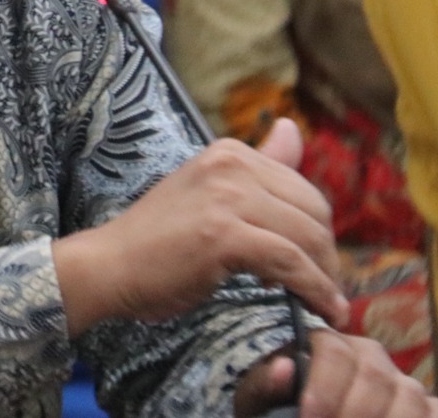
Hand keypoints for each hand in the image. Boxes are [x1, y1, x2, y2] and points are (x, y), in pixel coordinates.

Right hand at [53, 118, 347, 335]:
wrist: (109, 265)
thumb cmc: (157, 239)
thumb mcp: (209, 192)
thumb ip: (257, 165)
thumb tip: (293, 127)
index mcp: (229, 152)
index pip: (303, 188)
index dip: (316, 231)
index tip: (316, 263)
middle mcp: (231, 165)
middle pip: (313, 210)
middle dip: (326, 254)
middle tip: (324, 288)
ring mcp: (227, 198)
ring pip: (307, 237)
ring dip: (325, 277)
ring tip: (327, 305)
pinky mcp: (225, 235)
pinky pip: (291, 263)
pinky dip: (313, 290)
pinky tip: (320, 309)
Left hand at [234, 329, 437, 417]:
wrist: (301, 415)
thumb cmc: (277, 410)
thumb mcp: (259, 400)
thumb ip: (265, 385)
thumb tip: (283, 368)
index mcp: (328, 344)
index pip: (335, 354)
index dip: (324, 389)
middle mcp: (370, 356)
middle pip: (374, 375)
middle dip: (353, 412)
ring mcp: (402, 382)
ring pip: (409, 395)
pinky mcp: (427, 407)